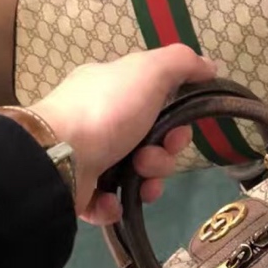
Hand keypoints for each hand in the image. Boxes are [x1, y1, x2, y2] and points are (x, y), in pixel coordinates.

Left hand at [32, 45, 216, 224]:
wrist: (58, 157)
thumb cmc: (106, 111)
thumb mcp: (148, 71)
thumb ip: (181, 63)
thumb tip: (210, 65)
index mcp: (111, 90)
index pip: (156, 106)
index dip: (176, 123)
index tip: (177, 132)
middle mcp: (100, 122)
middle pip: (152, 145)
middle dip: (163, 157)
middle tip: (150, 158)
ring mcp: (89, 159)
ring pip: (138, 176)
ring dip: (148, 181)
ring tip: (136, 180)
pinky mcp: (80, 193)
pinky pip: (112, 203)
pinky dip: (116, 204)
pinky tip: (113, 199)